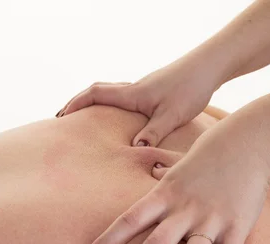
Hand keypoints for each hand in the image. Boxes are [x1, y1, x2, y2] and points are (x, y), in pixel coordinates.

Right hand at [57, 58, 220, 146]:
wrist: (209, 67)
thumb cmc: (191, 89)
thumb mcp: (171, 115)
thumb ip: (152, 133)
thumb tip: (134, 149)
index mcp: (133, 94)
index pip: (95, 94)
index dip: (75, 104)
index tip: (60, 117)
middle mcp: (135, 88)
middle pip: (98, 91)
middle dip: (78, 103)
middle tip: (63, 117)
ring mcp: (144, 88)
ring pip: (111, 92)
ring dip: (95, 102)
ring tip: (86, 119)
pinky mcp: (155, 90)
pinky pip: (125, 95)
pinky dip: (113, 104)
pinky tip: (121, 117)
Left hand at [81, 127, 269, 243]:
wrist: (249, 142)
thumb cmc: (212, 152)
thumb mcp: (180, 162)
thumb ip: (165, 173)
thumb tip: (152, 173)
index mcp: (166, 194)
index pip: (129, 220)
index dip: (108, 241)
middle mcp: (185, 209)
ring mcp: (212, 218)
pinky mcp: (238, 225)